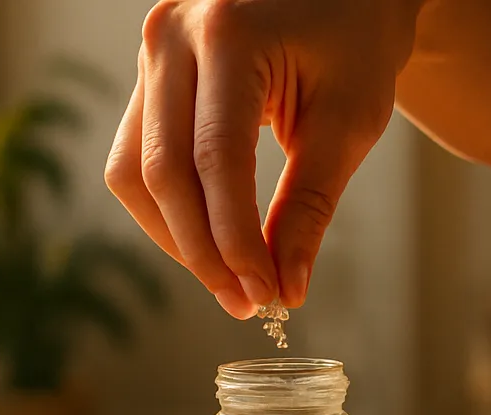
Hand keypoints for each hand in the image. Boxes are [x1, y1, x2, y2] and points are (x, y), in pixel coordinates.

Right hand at [104, 0, 421, 317]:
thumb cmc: (356, 42)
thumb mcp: (349, 122)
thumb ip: (310, 206)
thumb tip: (285, 288)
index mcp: (229, 33)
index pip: (215, 160)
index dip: (234, 240)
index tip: (264, 296)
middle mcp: (172, 35)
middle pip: (162, 171)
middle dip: (202, 251)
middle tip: (246, 305)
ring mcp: (151, 50)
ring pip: (134, 171)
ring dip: (177, 239)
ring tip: (231, 283)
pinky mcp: (148, 73)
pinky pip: (138, 157)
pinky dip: (171, 210)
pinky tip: (213, 243)